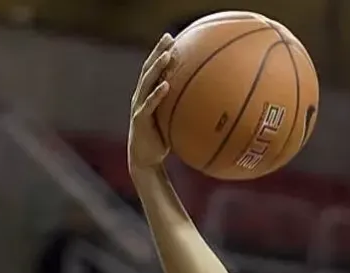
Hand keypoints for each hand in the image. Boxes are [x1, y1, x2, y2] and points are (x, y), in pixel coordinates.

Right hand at [128, 34, 174, 169]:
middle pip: (148, 68)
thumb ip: (184, 109)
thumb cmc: (162, 139)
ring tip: (168, 55)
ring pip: (146, 82)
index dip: (160, 52)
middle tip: (168, 37)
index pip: (153, 68)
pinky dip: (157, 94)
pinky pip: (149, 104)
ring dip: (157, 67)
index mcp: (148, 94)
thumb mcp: (174, 121)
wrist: (146, 159)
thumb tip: (210, 104)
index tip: (172, 37)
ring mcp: (139, 106)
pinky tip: (167, 85)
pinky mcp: (140, 119)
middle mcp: (141, 96)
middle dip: (158, 51)